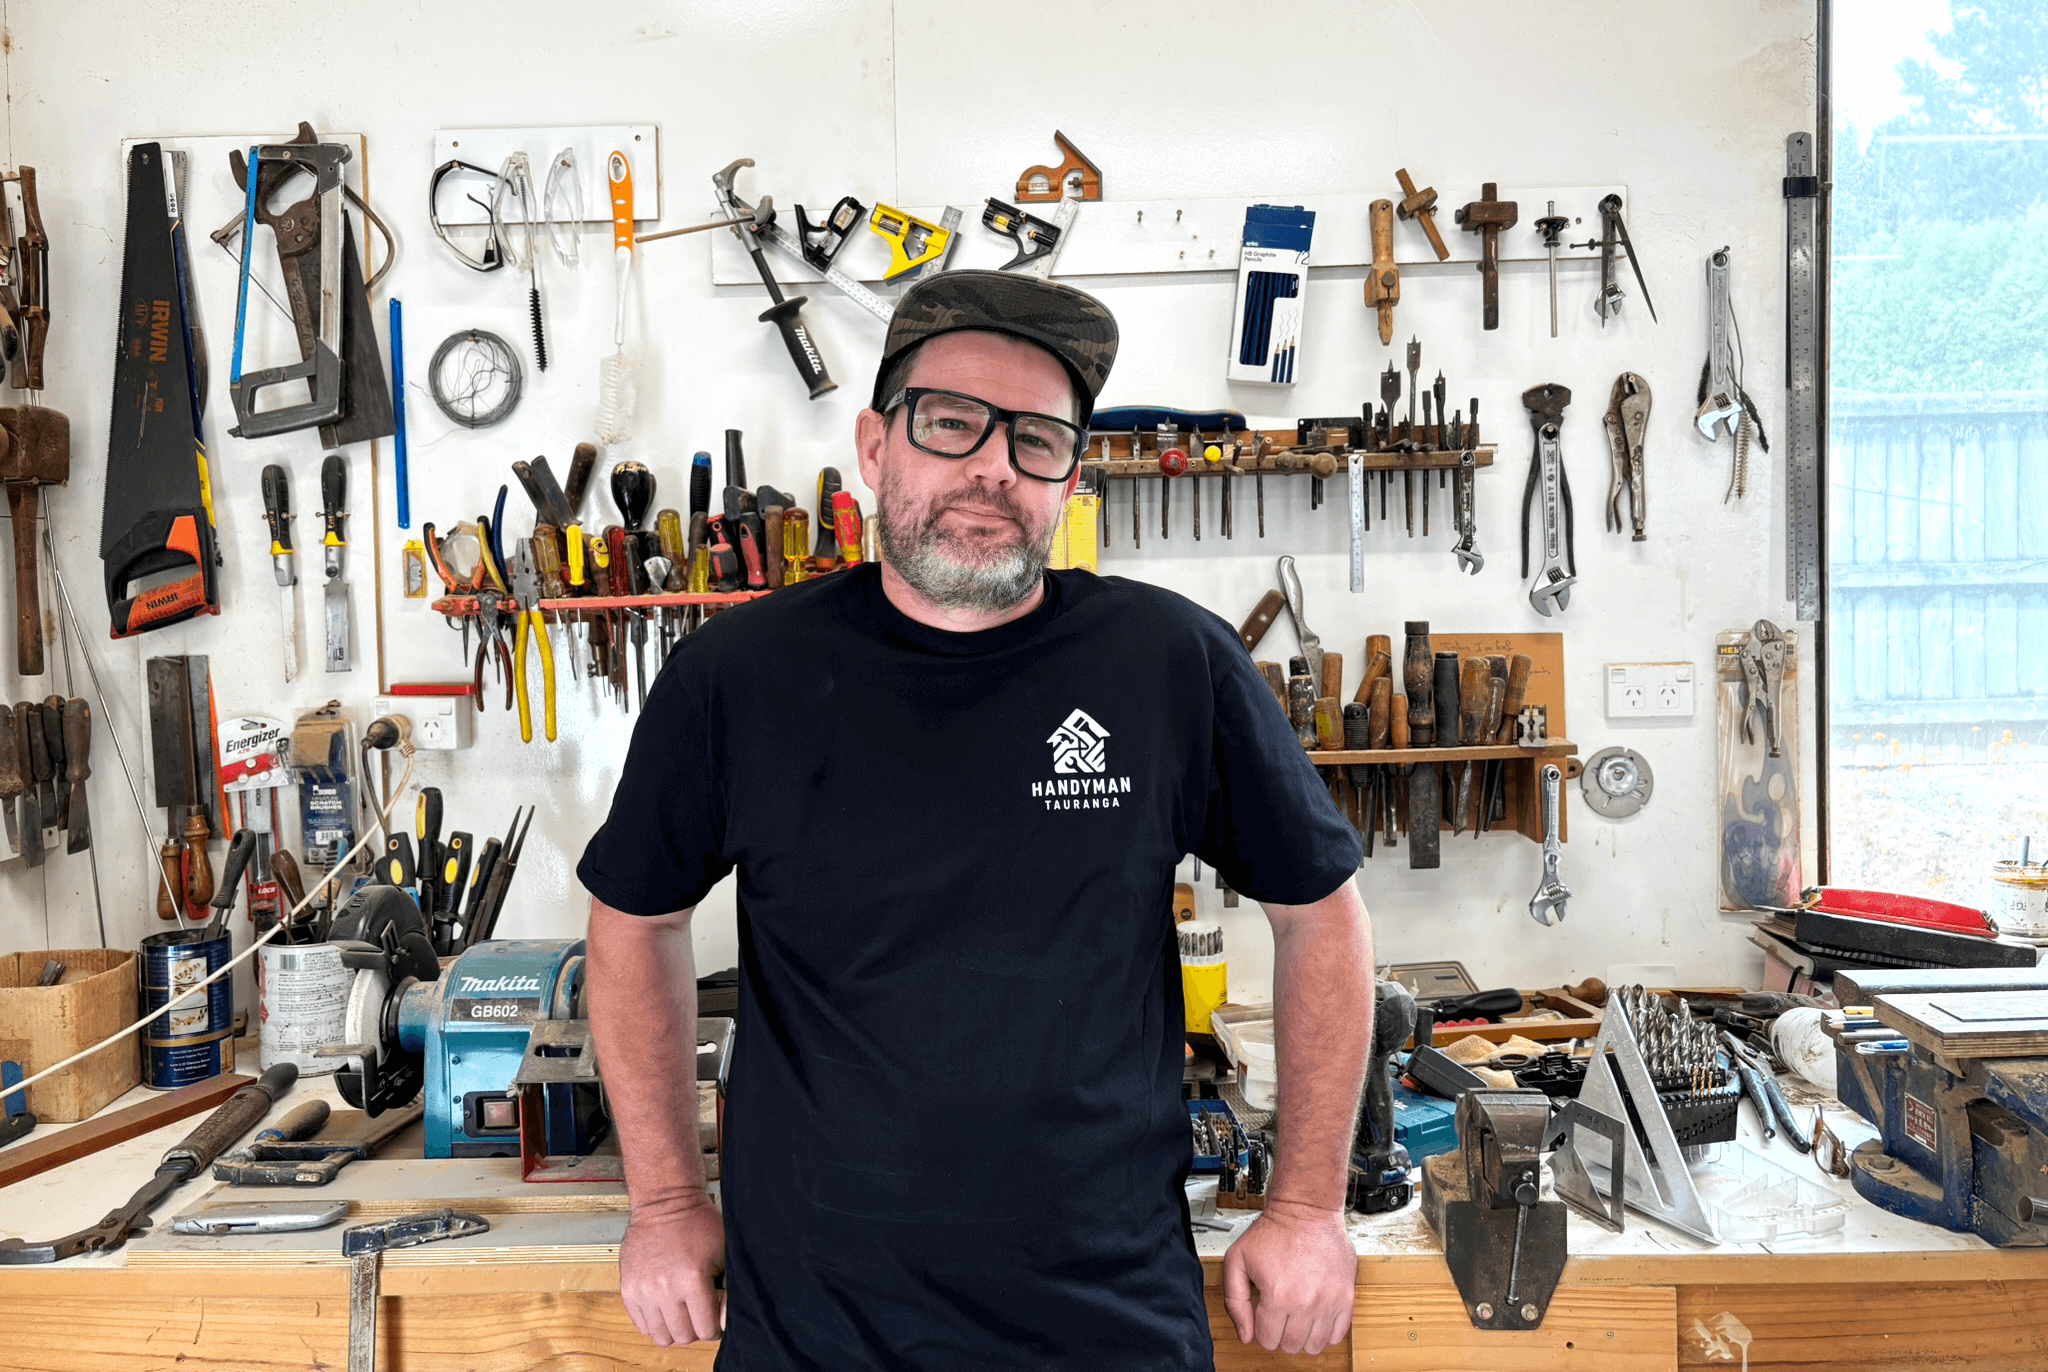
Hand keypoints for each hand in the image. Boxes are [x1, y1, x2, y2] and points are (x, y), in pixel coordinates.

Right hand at [619, 1196, 725, 1345]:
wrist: (665, 1202)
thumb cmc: (698, 1222)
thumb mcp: (724, 1252)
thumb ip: (728, 1289)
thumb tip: (724, 1319)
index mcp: (692, 1280)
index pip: (706, 1330)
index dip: (716, 1326)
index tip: (717, 1315)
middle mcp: (664, 1289)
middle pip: (683, 1336)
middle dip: (697, 1329)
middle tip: (700, 1312)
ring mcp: (643, 1291)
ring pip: (661, 1336)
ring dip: (675, 1328)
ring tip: (683, 1310)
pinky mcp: (628, 1289)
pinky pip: (642, 1325)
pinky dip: (656, 1322)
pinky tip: (666, 1305)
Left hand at [1220, 1200, 1355, 1354]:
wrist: (1306, 1211)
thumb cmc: (1273, 1231)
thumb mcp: (1237, 1260)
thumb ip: (1235, 1301)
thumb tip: (1246, 1335)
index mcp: (1277, 1295)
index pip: (1267, 1340)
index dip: (1260, 1329)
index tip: (1263, 1314)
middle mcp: (1306, 1302)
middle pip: (1291, 1346)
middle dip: (1280, 1335)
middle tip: (1279, 1315)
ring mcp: (1330, 1301)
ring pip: (1315, 1346)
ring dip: (1303, 1337)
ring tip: (1297, 1317)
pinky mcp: (1347, 1296)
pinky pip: (1338, 1335)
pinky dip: (1326, 1332)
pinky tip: (1315, 1316)